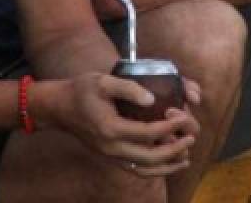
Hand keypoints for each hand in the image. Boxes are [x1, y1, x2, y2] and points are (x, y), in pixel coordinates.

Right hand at [33, 73, 198, 176]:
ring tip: (186, 157)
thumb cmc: (82, 90)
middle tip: (190, 137)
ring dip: (167, 166)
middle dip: (174, 150)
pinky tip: (168, 163)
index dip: (168, 126)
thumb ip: (129, 89)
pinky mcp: (110, 157)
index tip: (182, 116)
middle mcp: (111, 147)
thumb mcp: (104, 81)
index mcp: (110, 128)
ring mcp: (110, 155)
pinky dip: (154, 169)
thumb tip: (152, 100)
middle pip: (149, 157)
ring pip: (143, 169)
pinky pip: (135, 169)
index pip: (147, 133)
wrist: (60, 107)